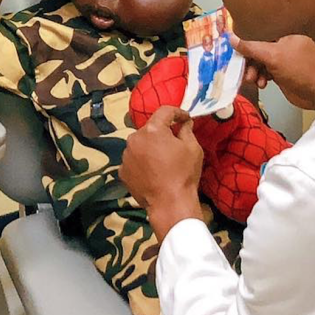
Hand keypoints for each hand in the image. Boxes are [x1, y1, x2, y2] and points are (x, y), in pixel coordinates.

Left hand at [119, 106, 202, 240]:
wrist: (169, 203)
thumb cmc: (184, 174)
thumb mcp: (193, 148)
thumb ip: (186, 130)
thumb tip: (184, 122)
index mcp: (152, 130)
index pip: (164, 111)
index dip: (177, 112)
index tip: (185, 118)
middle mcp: (134, 138)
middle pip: (150, 129)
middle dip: (162, 132)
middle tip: (175, 142)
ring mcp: (126, 155)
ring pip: (140, 144)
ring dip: (150, 147)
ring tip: (163, 161)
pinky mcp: (122, 170)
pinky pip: (134, 160)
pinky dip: (142, 162)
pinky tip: (153, 172)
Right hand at [232, 34, 314, 109]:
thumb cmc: (302, 70)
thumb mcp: (272, 56)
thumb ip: (251, 47)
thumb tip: (231, 39)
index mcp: (286, 35)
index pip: (259, 36)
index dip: (246, 44)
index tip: (234, 52)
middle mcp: (285, 46)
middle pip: (258, 51)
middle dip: (249, 62)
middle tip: (244, 71)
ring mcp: (284, 61)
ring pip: (260, 63)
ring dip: (253, 72)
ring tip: (253, 80)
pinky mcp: (283, 74)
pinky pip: (265, 72)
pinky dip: (261, 78)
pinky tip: (262, 83)